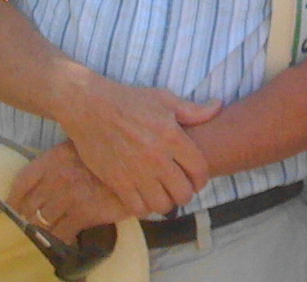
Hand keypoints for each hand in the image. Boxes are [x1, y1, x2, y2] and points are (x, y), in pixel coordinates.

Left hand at [8, 140, 130, 243]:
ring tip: (46, 233)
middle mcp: (56, 177)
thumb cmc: (108, 151)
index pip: (23, 181)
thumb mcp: (79, 146)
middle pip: (30, 206)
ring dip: (43, 230)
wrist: (134, 161)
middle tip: (30, 223)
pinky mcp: (84, 213)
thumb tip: (47, 177)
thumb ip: (61, 160)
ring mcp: (69, 196)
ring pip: (44, 222)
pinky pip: (64, 233)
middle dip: (27, 217)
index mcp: (52, 158)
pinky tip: (66, 239)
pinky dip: (62, 239)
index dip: (14, 198)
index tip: (13, 206)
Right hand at [57, 76, 220, 215]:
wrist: (88, 105)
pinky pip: (139, 208)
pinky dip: (144, 205)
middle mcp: (157, 158)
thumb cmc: (127, 100)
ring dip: (165, 201)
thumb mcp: (162, 98)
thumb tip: (218, 107)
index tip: (195, 176)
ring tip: (161, 191)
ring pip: (163, 205)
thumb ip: (193, 110)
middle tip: (178, 185)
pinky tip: (142, 193)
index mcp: (171, 136)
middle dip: (185, 191)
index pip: (199, 170)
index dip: (201, 177)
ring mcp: (136, 172)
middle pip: (184, 193)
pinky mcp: (118, 182)